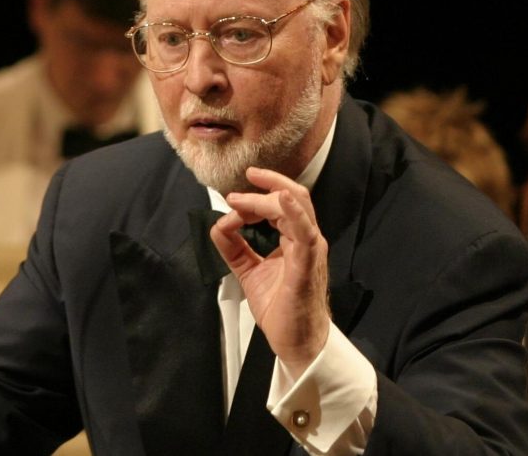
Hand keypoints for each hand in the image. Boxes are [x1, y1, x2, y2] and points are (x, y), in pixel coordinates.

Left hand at [210, 167, 329, 375]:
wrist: (295, 341)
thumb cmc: (280, 307)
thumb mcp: (247, 270)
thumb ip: (233, 247)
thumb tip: (218, 224)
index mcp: (294, 238)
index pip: (280, 203)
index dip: (255, 197)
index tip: (231, 201)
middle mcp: (306, 238)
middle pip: (291, 196)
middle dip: (262, 187)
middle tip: (233, 193)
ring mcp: (309, 249)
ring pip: (295, 206)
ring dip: (264, 198)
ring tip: (239, 199)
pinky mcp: (306, 264)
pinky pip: (304, 232)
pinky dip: (293, 212)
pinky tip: (280, 199)